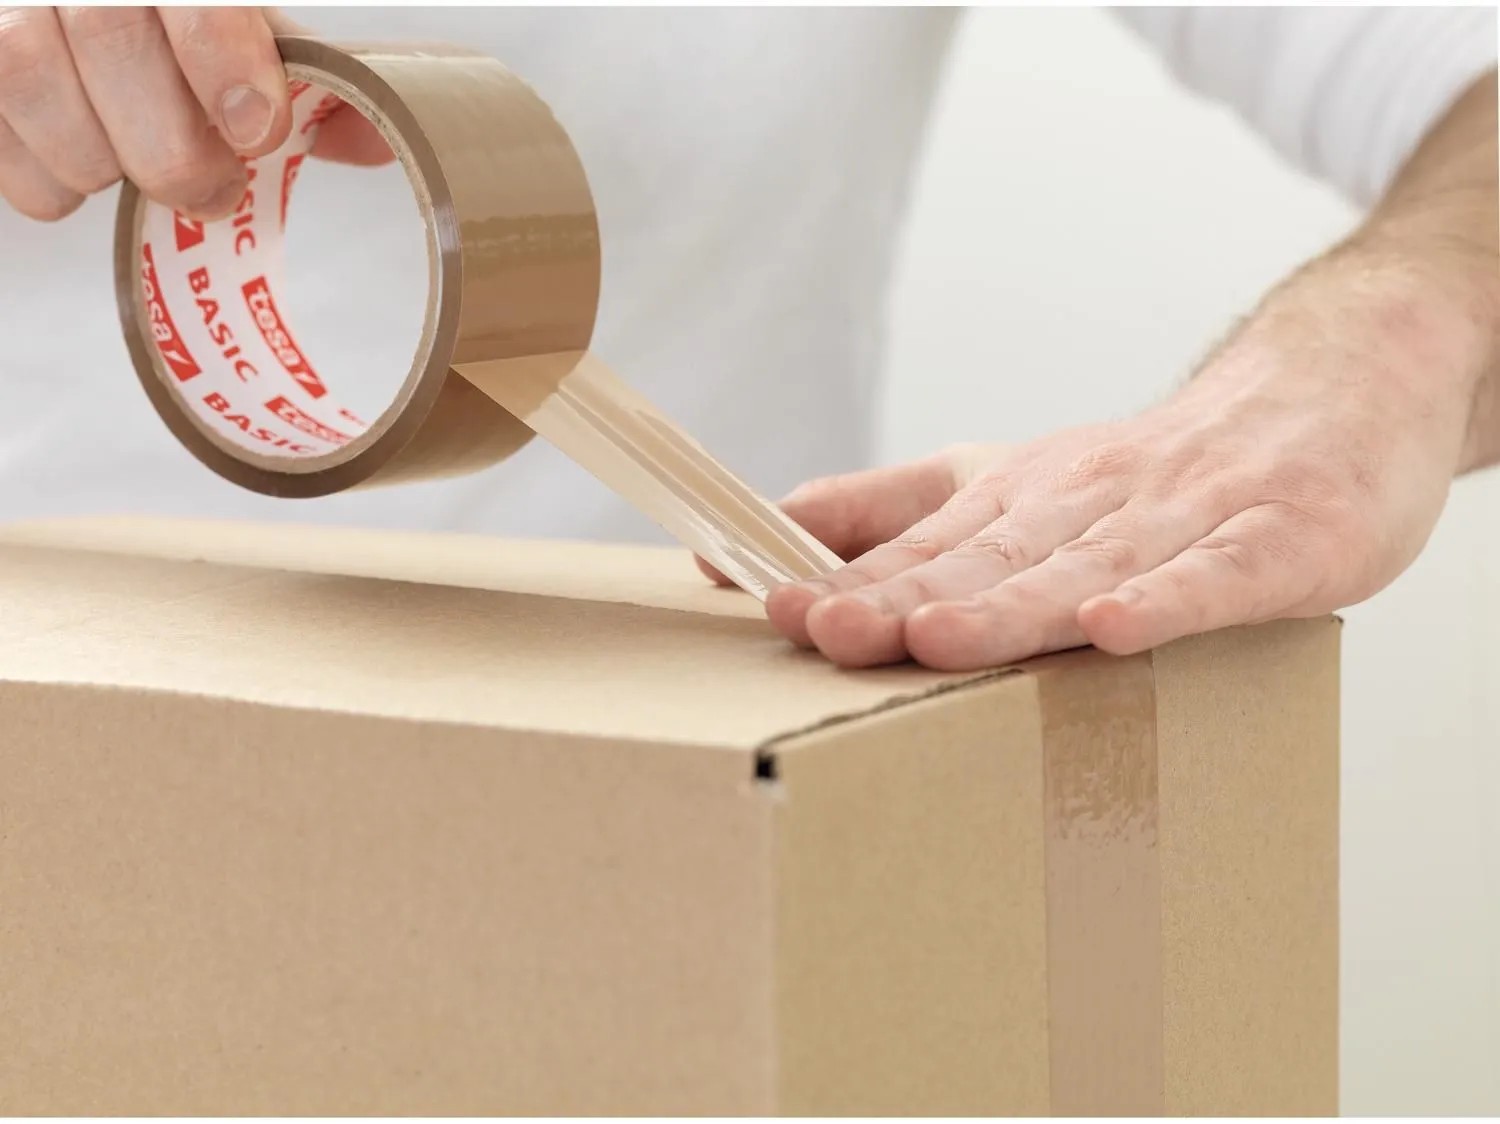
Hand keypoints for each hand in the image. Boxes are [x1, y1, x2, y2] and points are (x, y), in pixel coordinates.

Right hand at [0, 6, 388, 222]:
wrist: (108, 15)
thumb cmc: (192, 30)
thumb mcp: (259, 28)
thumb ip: (318, 78)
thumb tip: (369, 140)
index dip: (221, 56)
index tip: (257, 129)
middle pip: (107, 32)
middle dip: (172, 144)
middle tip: (213, 187)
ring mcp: (8, 1)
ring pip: (28, 75)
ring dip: (98, 159)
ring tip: (140, 172)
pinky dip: (40, 176)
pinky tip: (83, 171)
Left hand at [719, 250, 1495, 669]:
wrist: (1326, 394)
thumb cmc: (1151, 472)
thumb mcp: (1011, 482)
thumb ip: (898, 512)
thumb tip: (775, 529)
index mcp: (1021, 499)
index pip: (925, 548)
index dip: (852, 579)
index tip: (774, 604)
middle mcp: (1089, 504)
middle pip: (988, 558)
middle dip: (905, 596)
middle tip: (829, 626)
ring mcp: (1182, 521)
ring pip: (1085, 567)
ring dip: (1009, 603)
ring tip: (937, 637)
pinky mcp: (1279, 541)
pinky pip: (1216, 576)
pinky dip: (1165, 600)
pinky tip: (1111, 626)